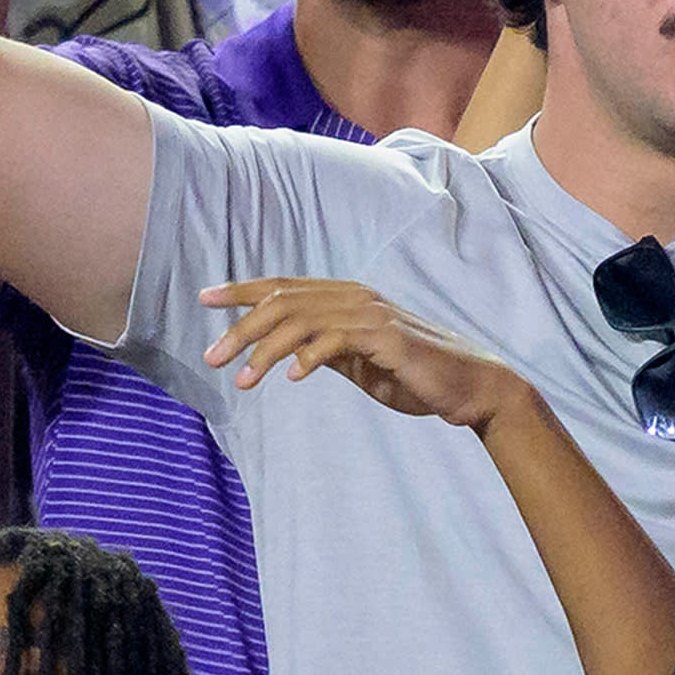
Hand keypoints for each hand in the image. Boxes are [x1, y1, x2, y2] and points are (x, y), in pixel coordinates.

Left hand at [199, 278, 527, 429]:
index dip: (242, 290)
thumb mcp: (360, 362)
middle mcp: (356, 297)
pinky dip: (310, 357)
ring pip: (304, 319)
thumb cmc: (415, 375)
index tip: (205, 299)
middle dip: (242, 327)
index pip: (285, 287)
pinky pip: (338, 340)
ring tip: (244, 380)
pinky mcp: (388, 337)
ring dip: (267, 349)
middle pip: (285, 300)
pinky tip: (294, 378)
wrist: (469, 388)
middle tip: (212, 358)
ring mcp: (373, 314)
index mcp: (348, 298)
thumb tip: (290, 352)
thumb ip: (328, 350)